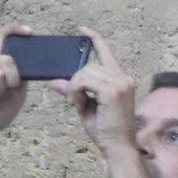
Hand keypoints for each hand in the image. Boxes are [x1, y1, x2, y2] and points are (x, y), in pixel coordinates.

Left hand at [53, 29, 136, 156]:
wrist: (118, 147)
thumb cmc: (105, 130)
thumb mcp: (85, 107)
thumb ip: (73, 91)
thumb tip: (55, 81)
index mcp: (119, 79)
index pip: (106, 52)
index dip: (94, 39)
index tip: (82, 30)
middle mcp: (122, 77)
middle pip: (89, 66)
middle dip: (76, 82)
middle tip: (76, 101)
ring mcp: (120, 83)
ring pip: (85, 72)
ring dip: (75, 88)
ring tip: (79, 104)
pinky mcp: (114, 90)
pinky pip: (85, 81)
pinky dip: (77, 92)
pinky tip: (79, 104)